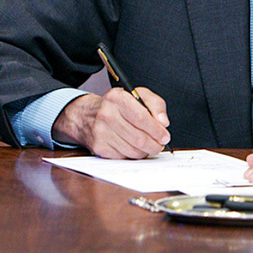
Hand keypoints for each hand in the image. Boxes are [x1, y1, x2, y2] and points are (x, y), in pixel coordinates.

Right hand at [52, 87, 170, 158]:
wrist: (87, 115)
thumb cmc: (117, 106)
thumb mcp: (138, 95)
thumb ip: (156, 105)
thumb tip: (163, 122)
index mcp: (117, 99)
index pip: (141, 118)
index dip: (156, 130)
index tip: (164, 136)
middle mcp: (106, 114)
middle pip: (139, 138)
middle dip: (154, 144)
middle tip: (160, 144)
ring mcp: (101, 132)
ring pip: (133, 151)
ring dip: (145, 151)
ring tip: (148, 145)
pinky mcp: (99, 147)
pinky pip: (124, 157)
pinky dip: (133, 154)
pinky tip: (133, 146)